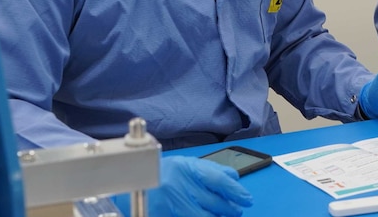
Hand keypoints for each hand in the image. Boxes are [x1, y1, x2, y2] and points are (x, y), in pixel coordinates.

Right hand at [114, 156, 252, 216]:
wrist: (130, 185)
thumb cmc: (160, 174)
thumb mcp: (185, 165)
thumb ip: (209, 170)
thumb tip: (234, 178)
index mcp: (186, 168)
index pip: (218, 180)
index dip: (235, 191)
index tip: (247, 199)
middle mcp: (179, 186)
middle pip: (214, 202)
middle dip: (230, 209)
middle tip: (237, 210)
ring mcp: (172, 204)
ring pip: (205, 216)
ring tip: (226, 216)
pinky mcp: (167, 215)